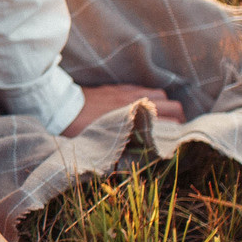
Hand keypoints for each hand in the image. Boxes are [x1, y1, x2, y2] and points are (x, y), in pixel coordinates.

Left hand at [61, 84, 184, 137]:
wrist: (62, 108)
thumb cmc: (81, 130)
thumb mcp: (106, 144)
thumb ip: (128, 147)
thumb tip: (146, 154)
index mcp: (134, 118)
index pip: (171, 123)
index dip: (179, 132)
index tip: (179, 140)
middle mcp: (136, 102)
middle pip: (173, 106)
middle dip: (180, 117)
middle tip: (178, 129)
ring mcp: (128, 92)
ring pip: (161, 94)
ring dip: (166, 104)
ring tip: (165, 116)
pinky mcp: (119, 87)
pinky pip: (144, 88)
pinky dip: (151, 96)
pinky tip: (147, 104)